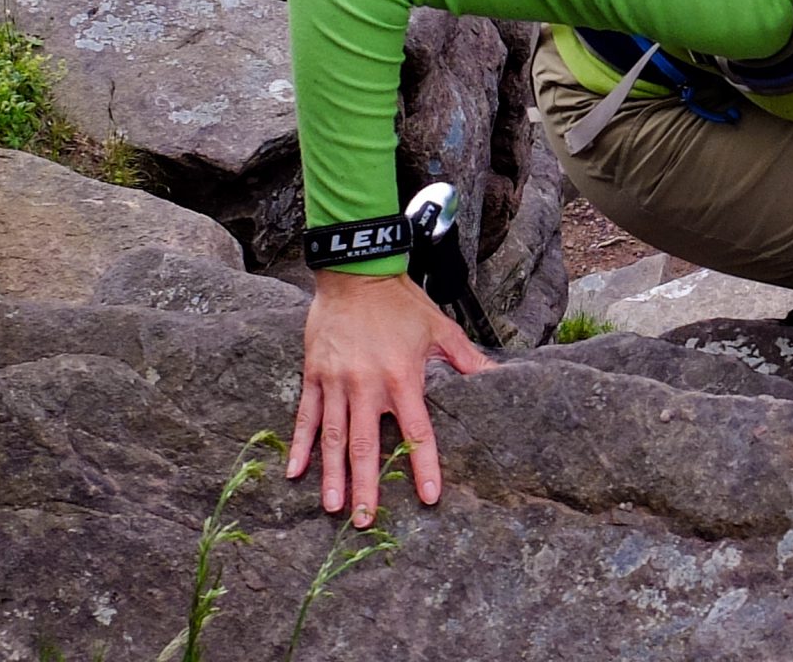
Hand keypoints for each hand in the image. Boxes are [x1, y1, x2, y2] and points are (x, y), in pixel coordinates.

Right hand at [288, 269, 489, 526]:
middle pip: (367, 446)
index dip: (424, 464)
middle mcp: (367, 384)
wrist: (356, 271)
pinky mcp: (314, 374)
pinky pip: (306, 416)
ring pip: (334, 437)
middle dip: (367, 486)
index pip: (416, 430)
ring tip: (333, 508)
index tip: (429, 496)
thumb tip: (498, 376)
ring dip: (333, 475)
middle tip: (366, 521)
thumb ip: (467, 358)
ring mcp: (337, 381)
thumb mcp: (439, 328)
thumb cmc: (401, 302)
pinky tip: (294, 472)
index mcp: (402, 377)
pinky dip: (300, 445)